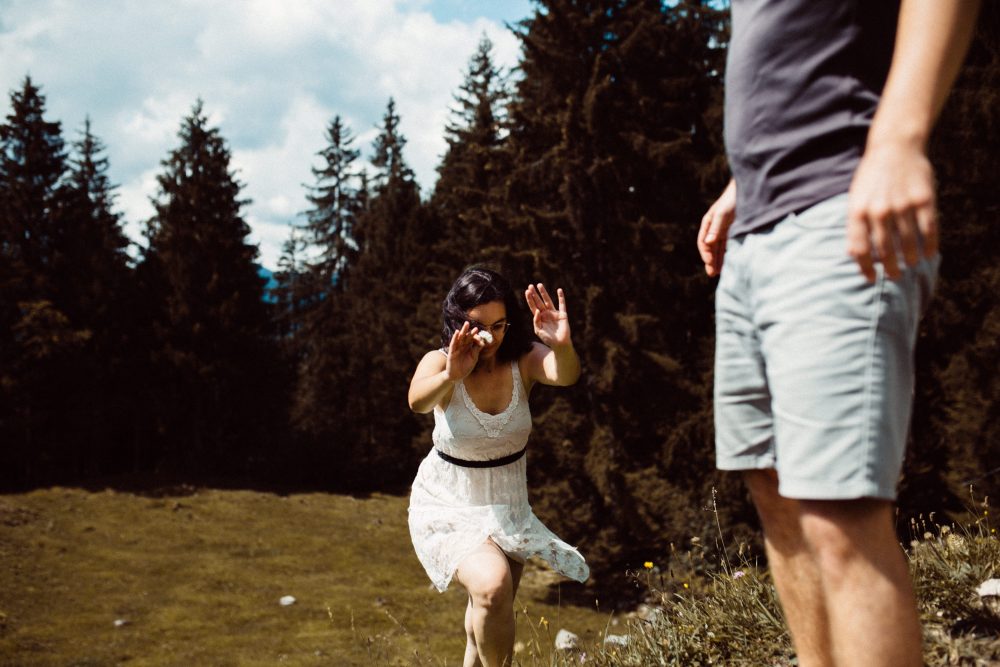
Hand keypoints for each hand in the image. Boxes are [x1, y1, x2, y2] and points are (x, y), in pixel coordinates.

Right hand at [445, 321, 484, 380]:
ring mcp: (457, 348)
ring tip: (466, 324)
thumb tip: (482, 342)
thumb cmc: (466, 367)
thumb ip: (476, 350)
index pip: (472, 339)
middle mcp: (462, 346)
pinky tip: (457, 332)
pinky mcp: (452, 352)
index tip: (479, 333)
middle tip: (471, 323)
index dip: (475, 336)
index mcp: (468, 348)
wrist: (457, 376)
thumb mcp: (473, 358)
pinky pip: (453, 344)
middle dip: (469, 330)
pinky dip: (455, 338)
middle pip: (466, 337)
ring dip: (463, 331)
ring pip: (460, 338)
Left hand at [525, 283, 570, 347]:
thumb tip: (537, 310)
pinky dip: (561, 297)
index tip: (527, 291)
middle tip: (530, 286)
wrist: (559, 344)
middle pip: (539, 302)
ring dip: (544, 293)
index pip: (533, 306)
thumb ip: (536, 321)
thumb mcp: (538, 331)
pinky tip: (559, 290)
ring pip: (548, 301)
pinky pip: (562, 304)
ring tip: (539, 285)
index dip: (530, 299)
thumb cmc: (548, 339)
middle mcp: (546, 314)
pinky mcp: (562, 314)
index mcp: (539, 318)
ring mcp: (554, 313)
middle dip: (534, 294)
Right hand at [697, 179, 735, 276]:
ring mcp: (724, 229)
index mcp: (709, 222)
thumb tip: (708, 243)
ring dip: (718, 260)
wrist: (749, 188)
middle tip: (712, 274)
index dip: (706, 254)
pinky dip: (727, 254)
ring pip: (719, 248)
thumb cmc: (734, 198)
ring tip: (718, 272)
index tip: (710, 264)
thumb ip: (716, 228)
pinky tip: (729, 262)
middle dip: (710, 261)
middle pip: (710, 247)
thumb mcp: (723, 213)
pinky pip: (728, 245)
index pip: (704, 242)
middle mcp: (715, 227)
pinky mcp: (734, 229)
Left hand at [847, 139, 937, 281]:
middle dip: (890, 268)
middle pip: (885, 251)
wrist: (894, 147)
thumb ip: (854, 225)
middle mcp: (879, 210)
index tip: (871, 279)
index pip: (859, 250)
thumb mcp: (855, 199)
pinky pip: (929, 229)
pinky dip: (930, 245)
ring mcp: (902, 205)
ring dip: (910, 259)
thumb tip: (853, 254)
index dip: (865, 268)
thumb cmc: (871, 178)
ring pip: (908, 243)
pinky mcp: (923, 199)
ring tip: (911, 265)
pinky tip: (929, 254)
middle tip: (894, 276)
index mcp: (857, 212)